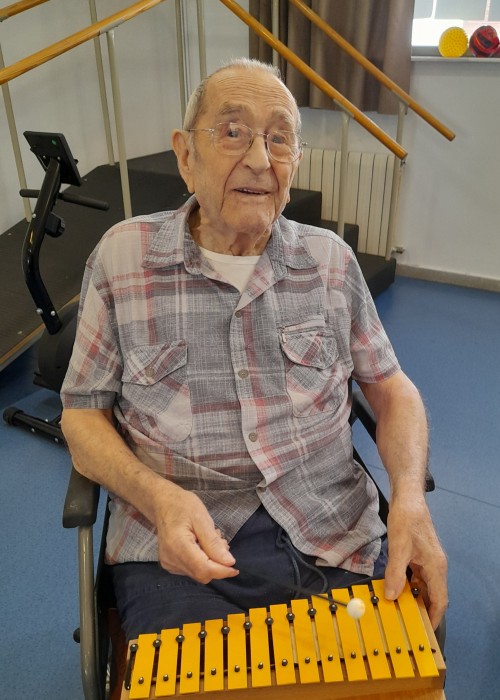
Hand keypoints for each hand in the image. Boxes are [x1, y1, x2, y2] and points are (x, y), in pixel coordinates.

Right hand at [152, 483, 237, 583]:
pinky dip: (202, 560)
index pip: (203, 569)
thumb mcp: (202, 518)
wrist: (162, 503)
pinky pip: (191, 569)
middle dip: (217, 563)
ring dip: (210, 561)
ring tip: (209, 539)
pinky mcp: (169, 564)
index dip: (222, 571)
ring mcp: (168, 563)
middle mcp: (170, 559)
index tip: (235, 567)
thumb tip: (229, 562)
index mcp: (177, 545)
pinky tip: (201, 544)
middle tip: (221, 541)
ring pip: (198, 573)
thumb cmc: (182, 505)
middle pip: (201, 574)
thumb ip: (213, 542)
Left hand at [384, 496, 447, 628]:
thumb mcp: (398, 546)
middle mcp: (435, 566)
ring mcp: (428, 560)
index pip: (440, 600)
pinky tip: (395, 589)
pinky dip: (408, 585)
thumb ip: (395, 573)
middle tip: (405, 624)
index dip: (433, 618)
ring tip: (398, 610)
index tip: (424, 632)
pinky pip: (416, 576)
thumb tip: (391, 596)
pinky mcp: (420, 555)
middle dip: (421, 610)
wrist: (407, 497)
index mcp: (436, 567)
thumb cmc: (406, 519)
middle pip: (432, 595)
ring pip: (423, 586)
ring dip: (413, 598)